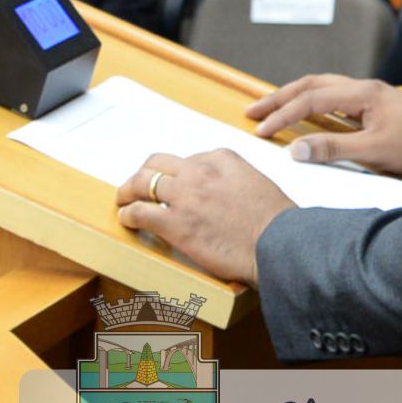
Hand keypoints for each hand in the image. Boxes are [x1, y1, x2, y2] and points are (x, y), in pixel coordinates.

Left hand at [115, 149, 289, 282]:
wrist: (278, 244)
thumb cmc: (274, 221)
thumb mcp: (255, 182)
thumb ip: (232, 178)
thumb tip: (220, 191)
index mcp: (221, 158)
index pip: (187, 158)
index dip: (176, 174)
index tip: (173, 185)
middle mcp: (199, 171)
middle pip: (157, 164)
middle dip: (144, 173)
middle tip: (137, 185)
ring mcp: (185, 197)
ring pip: (142, 183)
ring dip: (128, 191)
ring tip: (123, 199)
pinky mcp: (175, 224)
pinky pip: (140, 212)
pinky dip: (128, 214)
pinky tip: (127, 219)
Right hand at [248, 74, 401, 177]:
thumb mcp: (374, 152)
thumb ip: (333, 148)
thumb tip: (295, 149)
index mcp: (364, 93)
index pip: (312, 98)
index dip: (284, 114)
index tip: (262, 130)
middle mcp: (364, 88)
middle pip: (313, 84)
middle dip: (280, 97)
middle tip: (253, 111)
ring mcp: (369, 96)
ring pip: (322, 88)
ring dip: (295, 98)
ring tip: (271, 109)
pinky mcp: (373, 107)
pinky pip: (334, 98)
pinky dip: (311, 104)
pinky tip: (305, 115)